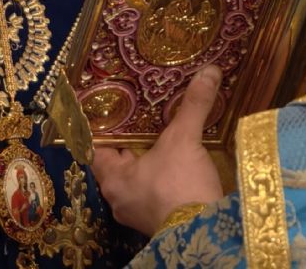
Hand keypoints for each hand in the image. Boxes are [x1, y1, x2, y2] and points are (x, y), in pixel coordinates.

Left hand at [91, 65, 225, 235]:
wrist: (206, 234)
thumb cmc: (180, 186)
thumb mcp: (185, 139)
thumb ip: (193, 105)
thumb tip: (209, 71)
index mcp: (113, 178)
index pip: (96, 147)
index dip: (103, 126)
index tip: (110, 107)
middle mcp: (120, 198)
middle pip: (118, 162)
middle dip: (130, 140)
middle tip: (140, 113)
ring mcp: (139, 212)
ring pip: (137, 177)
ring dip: (147, 159)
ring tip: (160, 132)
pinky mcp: (159, 219)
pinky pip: (154, 190)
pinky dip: (161, 174)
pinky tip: (175, 160)